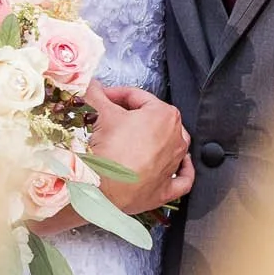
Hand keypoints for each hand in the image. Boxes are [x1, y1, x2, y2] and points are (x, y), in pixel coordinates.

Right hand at [84, 84, 192, 216]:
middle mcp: (175, 138)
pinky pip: (182, 178)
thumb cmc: (107, 151)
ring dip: (155, 139)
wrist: (103, 189)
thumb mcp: (97, 112)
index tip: (102, 98)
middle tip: (109, 117)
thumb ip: (95, 93)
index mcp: (164, 114)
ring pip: (171, 145)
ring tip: (134, 138)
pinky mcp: (166, 188)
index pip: (137, 96)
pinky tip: (177, 166)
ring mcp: (173, 164)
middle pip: (154, 119)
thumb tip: (91, 85)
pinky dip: (181, 171)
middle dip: (132, 116)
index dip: (114, 94)